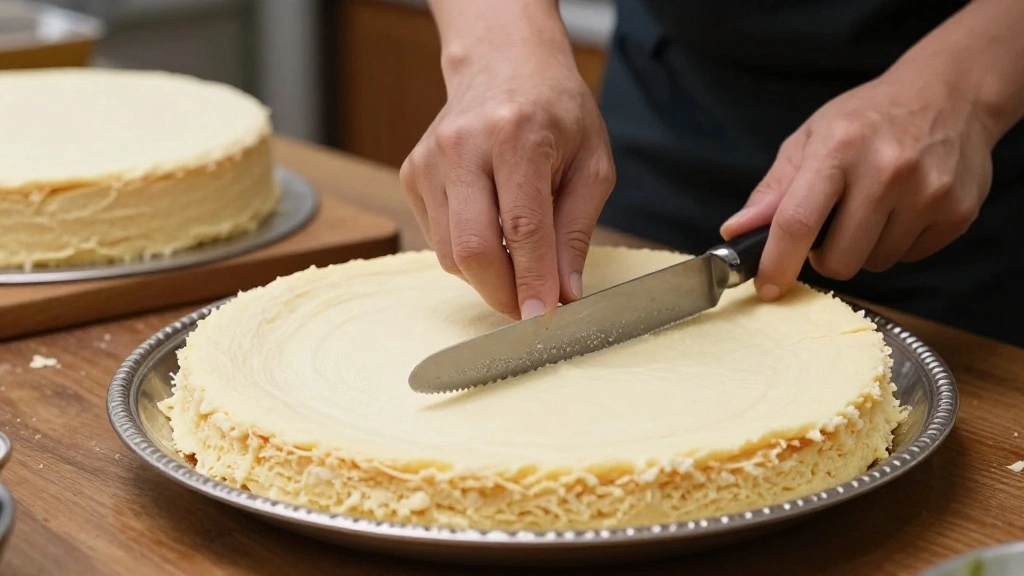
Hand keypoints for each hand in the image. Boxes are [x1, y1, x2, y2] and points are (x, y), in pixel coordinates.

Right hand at [400, 33, 613, 319]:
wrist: (503, 62)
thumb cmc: (555, 111)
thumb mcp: (591, 163)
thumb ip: (577, 231)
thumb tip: (565, 293)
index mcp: (518, 135)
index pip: (523, 228)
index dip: (533, 282)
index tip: (543, 318)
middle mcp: (464, 146)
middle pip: (472, 249)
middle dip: (503, 293)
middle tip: (531, 307)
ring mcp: (430, 160)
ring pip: (450, 254)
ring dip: (488, 275)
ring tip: (519, 258)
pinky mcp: (412, 174)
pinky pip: (438, 240)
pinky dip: (468, 252)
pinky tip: (492, 227)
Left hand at [719, 66, 997, 300]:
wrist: (951, 93)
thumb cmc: (869, 117)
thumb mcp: (812, 137)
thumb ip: (774, 189)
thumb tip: (735, 231)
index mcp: (839, 148)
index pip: (798, 221)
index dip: (777, 263)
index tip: (767, 287)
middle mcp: (886, 170)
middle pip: (839, 260)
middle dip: (826, 256)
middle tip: (832, 226)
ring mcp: (928, 192)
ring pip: (875, 264)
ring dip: (864, 248)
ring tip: (872, 207)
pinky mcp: (958, 212)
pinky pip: (910, 258)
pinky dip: (898, 243)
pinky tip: (903, 207)